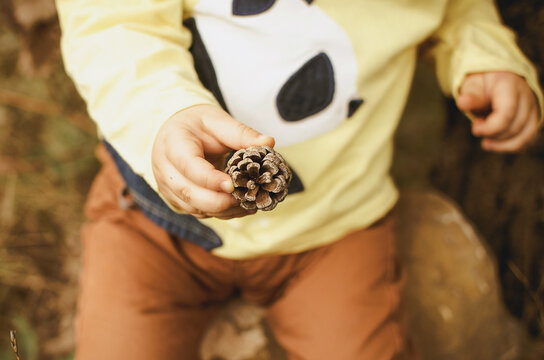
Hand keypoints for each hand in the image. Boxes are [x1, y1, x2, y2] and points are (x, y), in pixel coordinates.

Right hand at [152, 104, 274, 218]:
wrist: (174, 132)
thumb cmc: (196, 125)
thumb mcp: (217, 120)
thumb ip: (241, 133)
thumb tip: (269, 142)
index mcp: (173, 144)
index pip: (188, 166)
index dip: (210, 179)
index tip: (232, 184)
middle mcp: (165, 169)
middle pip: (188, 193)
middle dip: (218, 201)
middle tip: (245, 199)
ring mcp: (169, 187)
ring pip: (194, 207)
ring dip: (222, 210)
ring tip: (250, 204)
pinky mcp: (178, 199)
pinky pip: (199, 212)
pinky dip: (221, 213)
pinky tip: (242, 207)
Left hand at [456, 71, 540, 151]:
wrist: (496, 83)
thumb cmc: (482, 87)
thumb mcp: (473, 87)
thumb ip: (470, 97)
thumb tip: (462, 102)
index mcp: (511, 86)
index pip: (507, 114)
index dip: (490, 128)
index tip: (475, 128)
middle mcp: (527, 97)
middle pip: (514, 127)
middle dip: (492, 134)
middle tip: (477, 126)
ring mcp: (534, 109)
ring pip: (525, 137)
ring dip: (501, 145)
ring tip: (486, 142)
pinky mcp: (534, 120)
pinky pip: (528, 140)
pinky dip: (510, 147)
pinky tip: (495, 144)